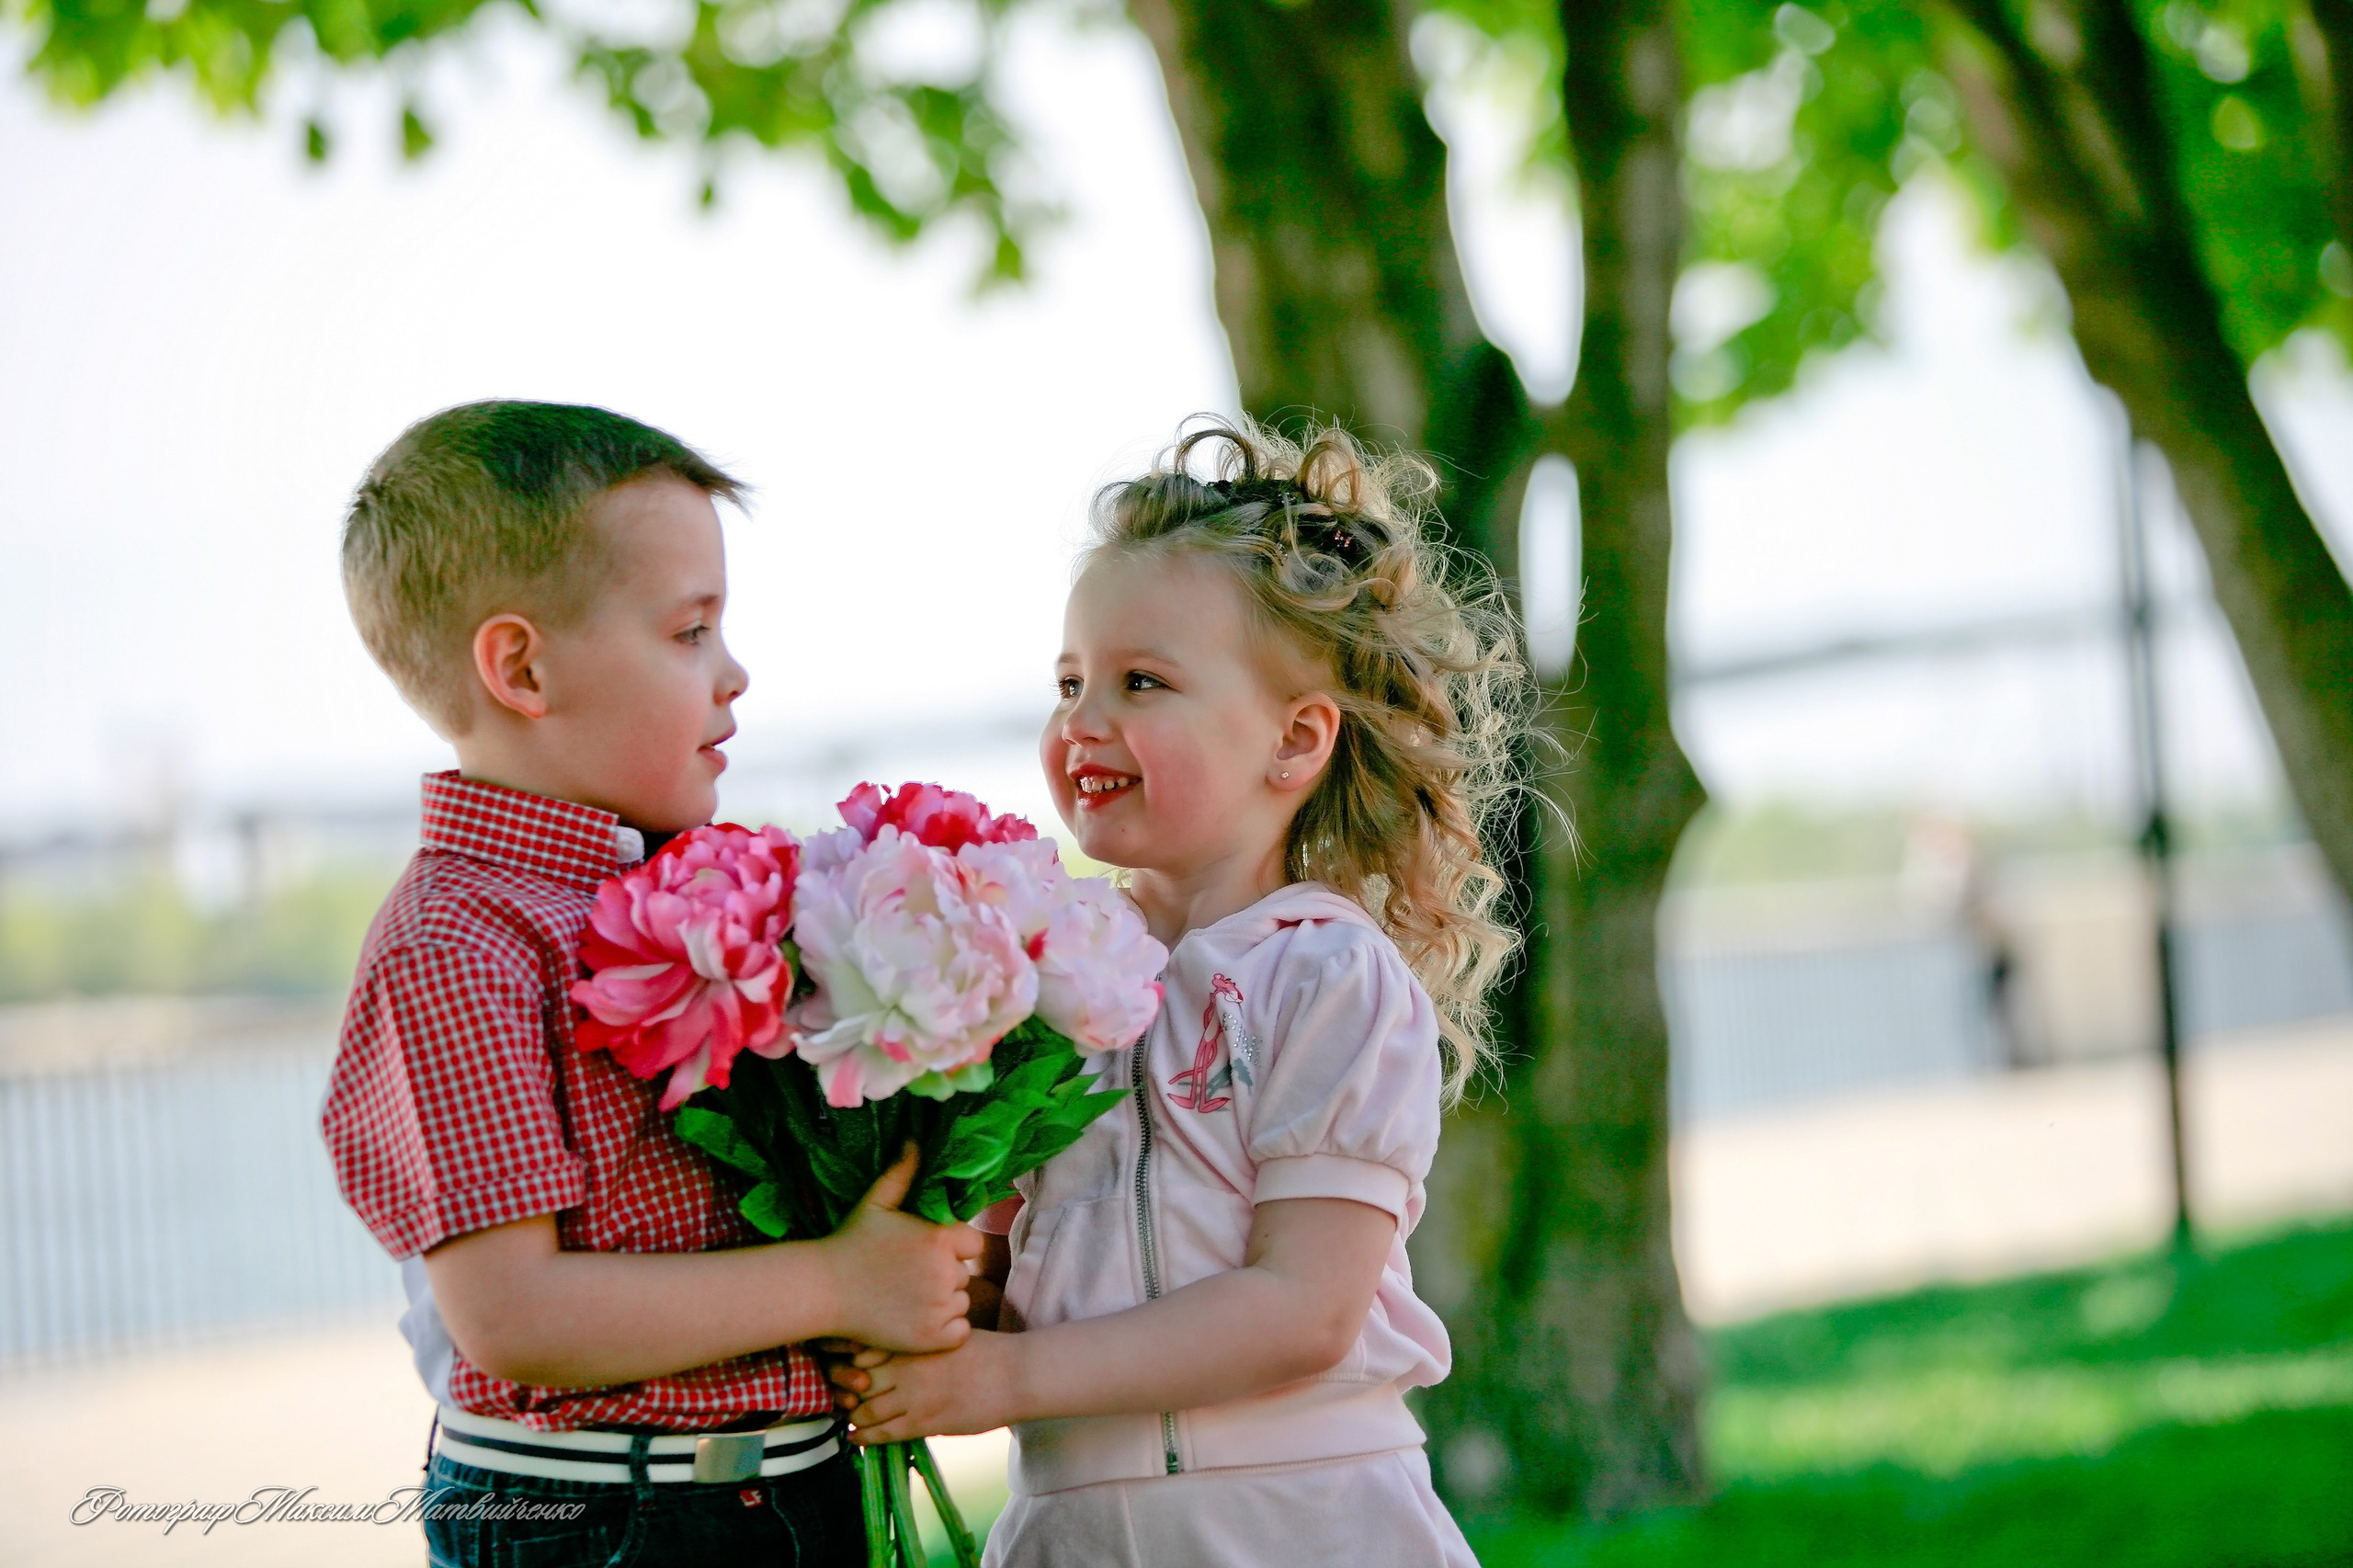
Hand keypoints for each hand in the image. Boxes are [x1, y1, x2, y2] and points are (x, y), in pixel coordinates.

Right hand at [820, 1147, 983, 1353]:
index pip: (971, 1244)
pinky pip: (958, 1331)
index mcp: (939, 1239)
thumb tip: (915, 1139)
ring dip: (943, 1302)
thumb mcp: (876, 1202)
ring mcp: (939, 1308)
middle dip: (943, 1275)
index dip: (950, 1248)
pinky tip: (916, 1319)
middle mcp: (944, 1273)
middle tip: (908, 1276)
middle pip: (964, 1274)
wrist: (823, 1290)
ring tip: (907, 1297)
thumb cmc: (850, 1242)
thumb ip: (902, 1172)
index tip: (923, 1253)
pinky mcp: (932, 1338)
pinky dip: (944, 1329)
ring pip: (960, 1302)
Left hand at [830, 1332, 1024, 1442]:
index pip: (860, 1350)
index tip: (837, 1367)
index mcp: (912, 1341)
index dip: (844, 1362)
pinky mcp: (924, 1421)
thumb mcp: (947, 1335)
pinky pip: (884, 1432)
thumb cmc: (986, 1351)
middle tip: (837, 1396)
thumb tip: (894, 1349)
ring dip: (852, 1416)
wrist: (1015, 1374)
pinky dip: (865, 1436)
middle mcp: (906, 1366)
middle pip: (856, 1380)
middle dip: (843, 1390)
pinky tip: (854, 1438)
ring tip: (846, 1419)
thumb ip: (918, 1341)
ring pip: (866, 1409)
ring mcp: (914, 1395)